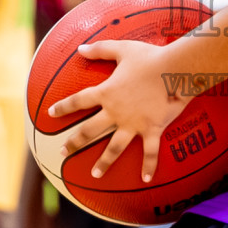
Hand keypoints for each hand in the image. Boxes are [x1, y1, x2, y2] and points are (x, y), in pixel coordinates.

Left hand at [47, 39, 190, 181]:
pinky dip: (149, 166)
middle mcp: (116, 112)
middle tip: (63, 151)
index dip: (64, 107)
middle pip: (89, 130)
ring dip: (104, 162)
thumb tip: (79, 48)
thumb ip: (100, 49)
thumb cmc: (149, 57)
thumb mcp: (122, 49)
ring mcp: (133, 123)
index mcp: (106, 92)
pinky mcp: (152, 129)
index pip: (79, 101)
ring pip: (114, 147)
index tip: (51, 113)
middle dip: (75, 142)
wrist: (175, 69)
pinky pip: (150, 152)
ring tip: (95, 175)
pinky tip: (146, 180)